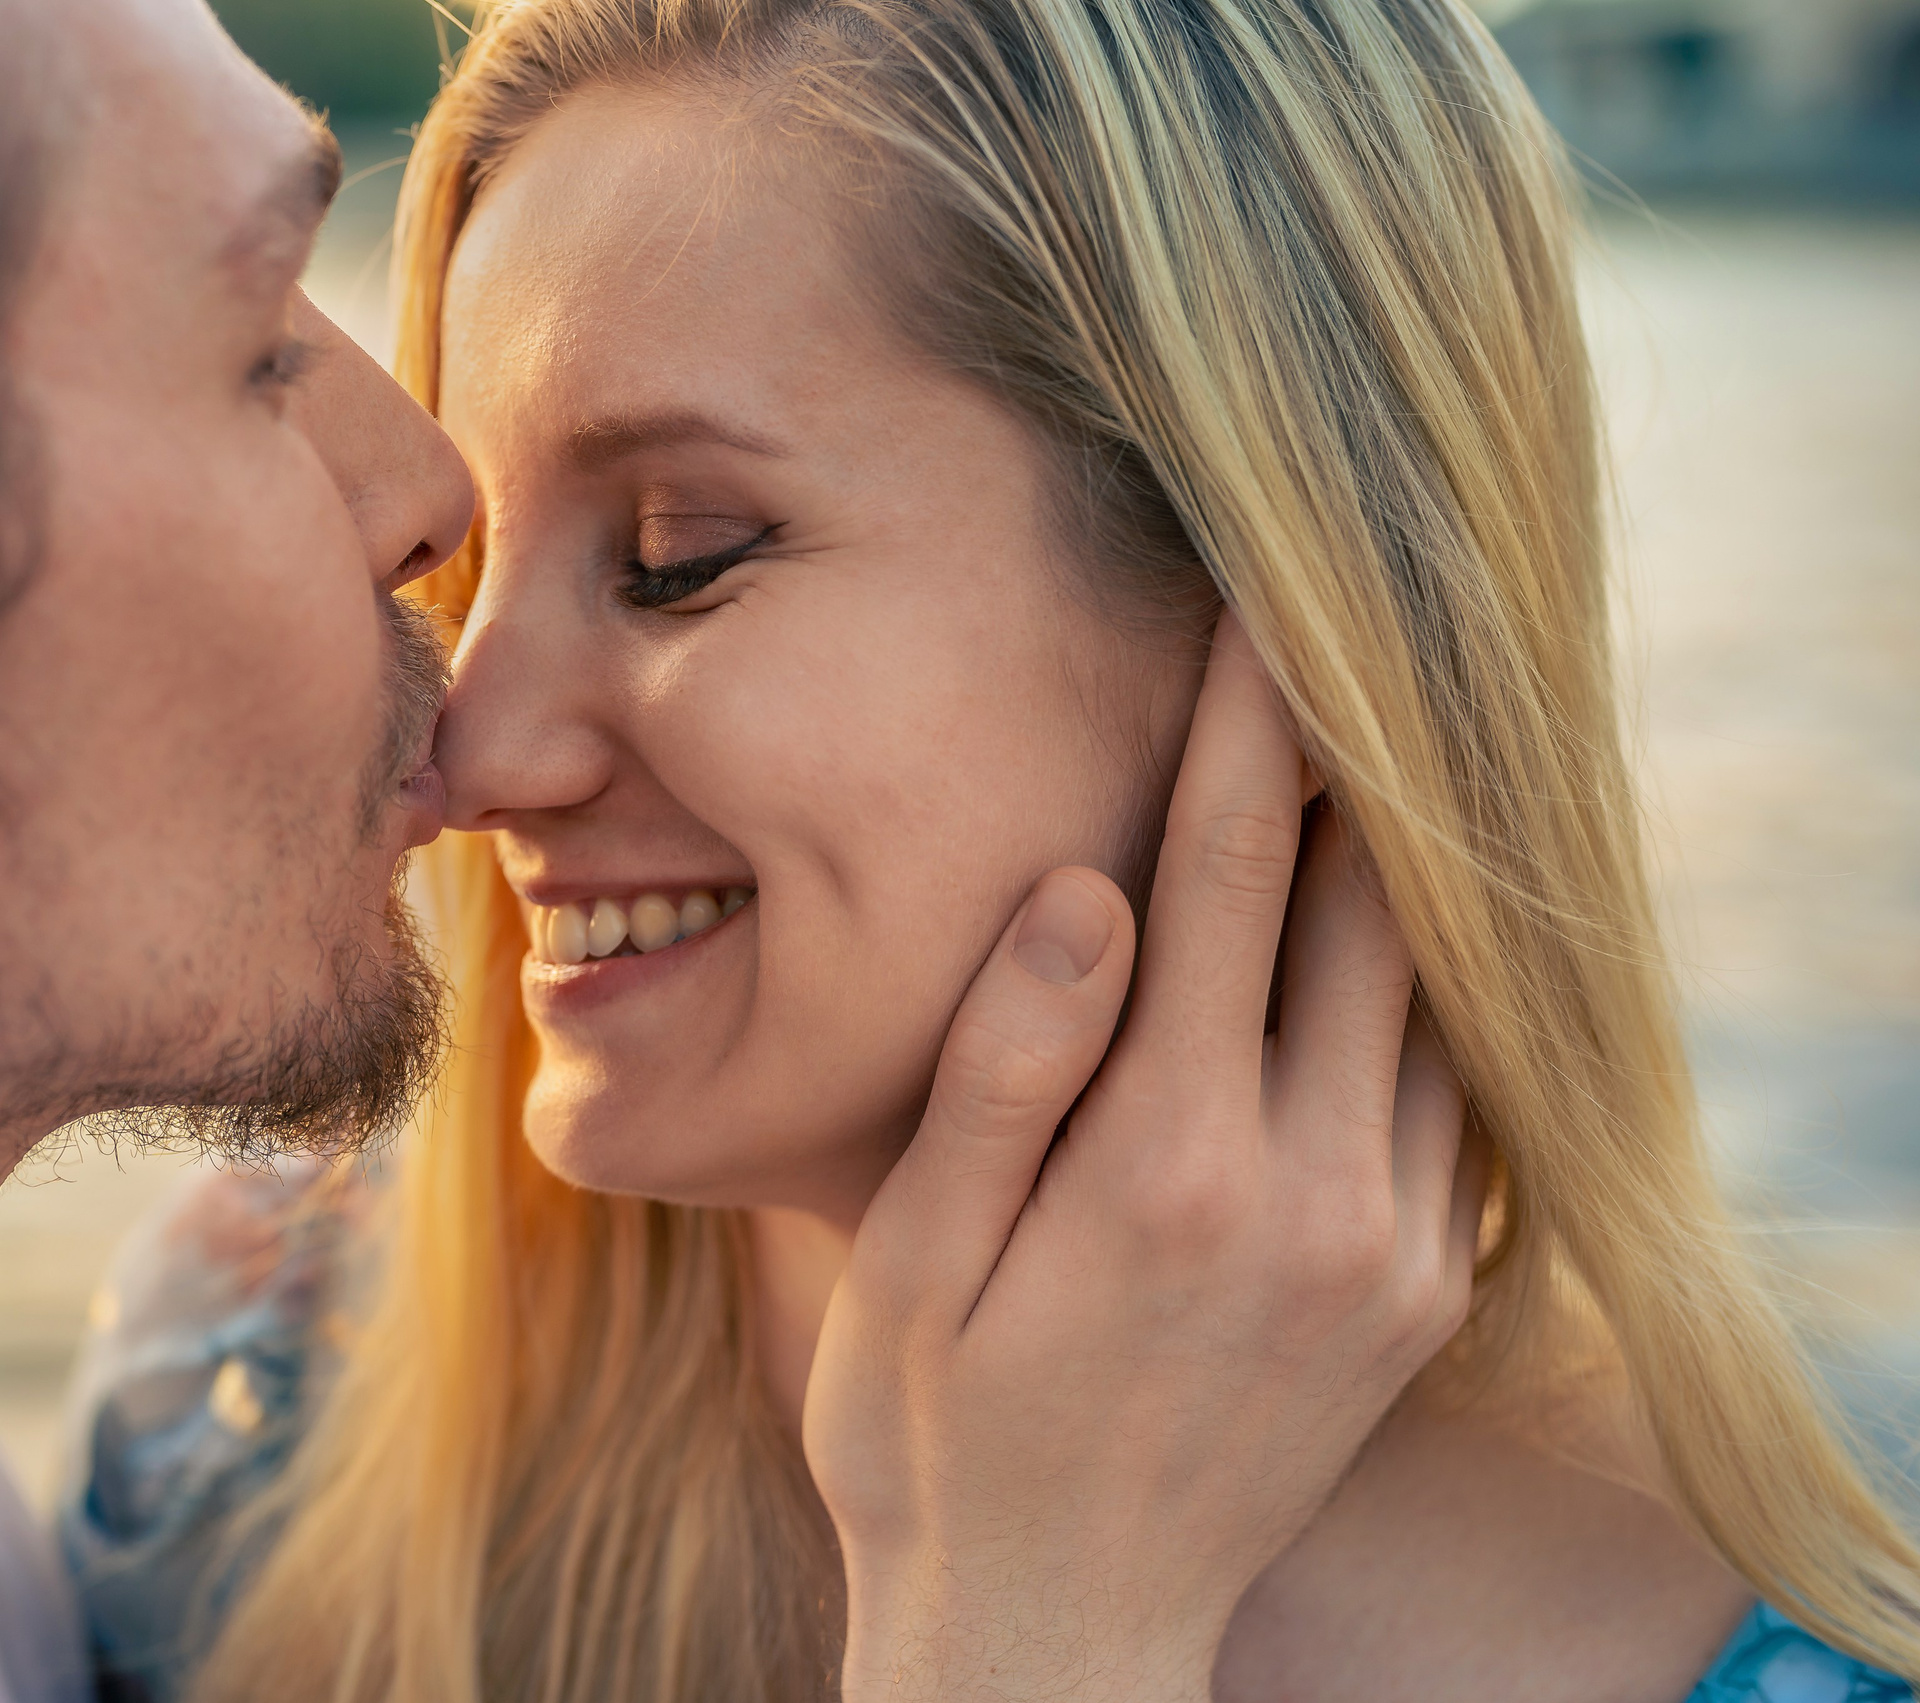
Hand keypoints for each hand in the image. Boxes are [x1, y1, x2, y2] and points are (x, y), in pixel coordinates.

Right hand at [805, 613, 1486, 1701]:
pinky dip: (1438, 988)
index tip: (1258, 601)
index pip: (1228, 876)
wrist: (1055, 1634)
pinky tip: (1388, 928)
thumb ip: (1004, 1071)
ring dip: (1409, 865)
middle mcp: (1312, 1194)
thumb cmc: (933, 1438)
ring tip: (1373, 746)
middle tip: (1339, 626)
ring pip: (1442, 994)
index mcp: (1168, 1164)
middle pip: (1367, 906)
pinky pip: (1466, 1096)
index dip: (1242, 722)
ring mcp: (1390, 1248)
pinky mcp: (1421, 1293)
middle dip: (1351, 756)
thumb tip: (1081, 888)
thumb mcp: (916, 1262)